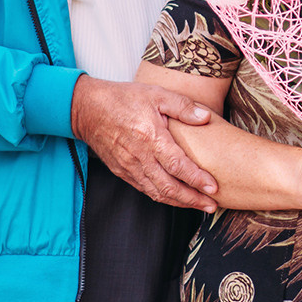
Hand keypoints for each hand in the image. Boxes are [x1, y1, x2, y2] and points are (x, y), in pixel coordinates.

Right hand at [72, 77, 218, 211]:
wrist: (88, 108)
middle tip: (211, 206)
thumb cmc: (124, 99)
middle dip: (192, 200)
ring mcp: (129, 166)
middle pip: (169, 187)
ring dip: (179, 202)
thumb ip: (183, 106)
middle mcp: (140, 157)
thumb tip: (206, 117)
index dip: (197, 180)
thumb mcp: (157, 95)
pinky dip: (162, 197)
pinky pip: (144, 189)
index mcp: (151, 138)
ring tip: (198, 205)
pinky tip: (175, 198)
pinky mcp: (122, 171)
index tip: (214, 189)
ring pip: (156, 192)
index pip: (178, 166)